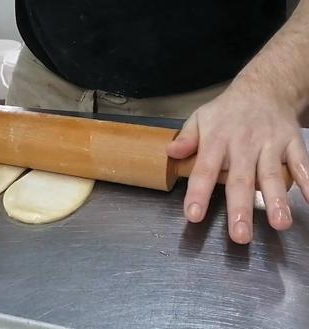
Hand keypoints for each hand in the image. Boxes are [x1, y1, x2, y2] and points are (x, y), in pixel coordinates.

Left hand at [167, 80, 308, 243]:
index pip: (204, 170)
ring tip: (279, 224)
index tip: (194, 216)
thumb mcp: (200, 118)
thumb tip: (171, 153)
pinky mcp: (292, 142)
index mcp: (217, 140)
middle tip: (240, 235)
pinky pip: (302, 163)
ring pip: (272, 175)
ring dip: (277, 200)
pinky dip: (308, 180)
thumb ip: (186, 138)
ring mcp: (270, 144)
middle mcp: (243, 144)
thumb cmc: (226, 112)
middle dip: (241, 209)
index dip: (198, 193)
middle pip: (241, 180)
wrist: (263, 89)